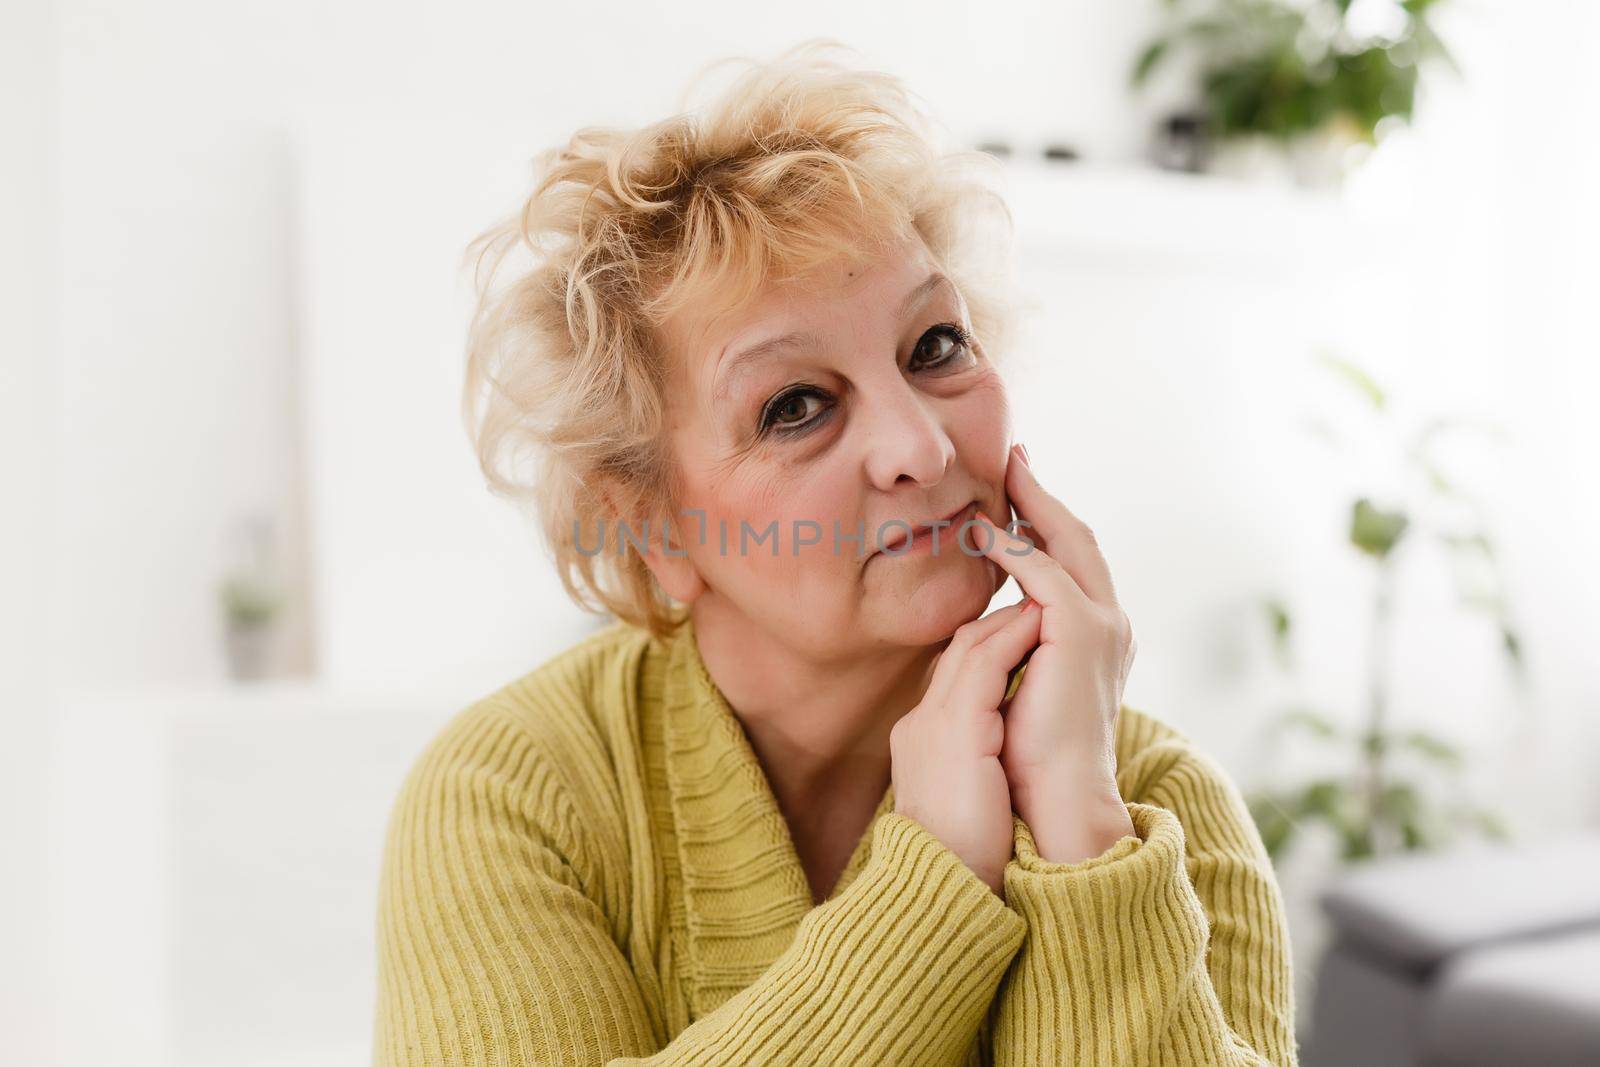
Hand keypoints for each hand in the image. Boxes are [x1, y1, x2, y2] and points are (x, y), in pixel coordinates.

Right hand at [891, 597, 1041, 895]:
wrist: (944, 889)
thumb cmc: (963, 857)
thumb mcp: (964, 797)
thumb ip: (975, 763)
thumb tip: (1002, 751)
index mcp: (921, 741)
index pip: (953, 675)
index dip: (988, 646)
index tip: (1023, 627)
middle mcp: (920, 723)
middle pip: (957, 650)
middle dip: (998, 621)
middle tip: (1036, 597)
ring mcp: (933, 723)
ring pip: (970, 646)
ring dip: (1010, 620)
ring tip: (1044, 600)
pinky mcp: (956, 730)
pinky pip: (985, 665)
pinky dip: (1014, 638)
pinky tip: (1040, 624)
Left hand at [970, 443, 1137, 863]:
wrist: (1055, 800)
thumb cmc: (1031, 756)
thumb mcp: (1024, 686)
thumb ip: (1019, 649)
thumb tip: (992, 629)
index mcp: (1100, 636)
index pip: (1074, 563)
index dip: (1046, 523)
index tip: (1016, 491)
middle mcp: (1110, 624)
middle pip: (1077, 540)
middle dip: (1044, 496)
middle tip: (1014, 457)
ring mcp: (1103, 626)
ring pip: (1067, 545)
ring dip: (1032, 506)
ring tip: (1000, 476)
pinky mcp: (1081, 634)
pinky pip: (1045, 574)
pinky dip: (1016, 548)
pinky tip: (984, 532)